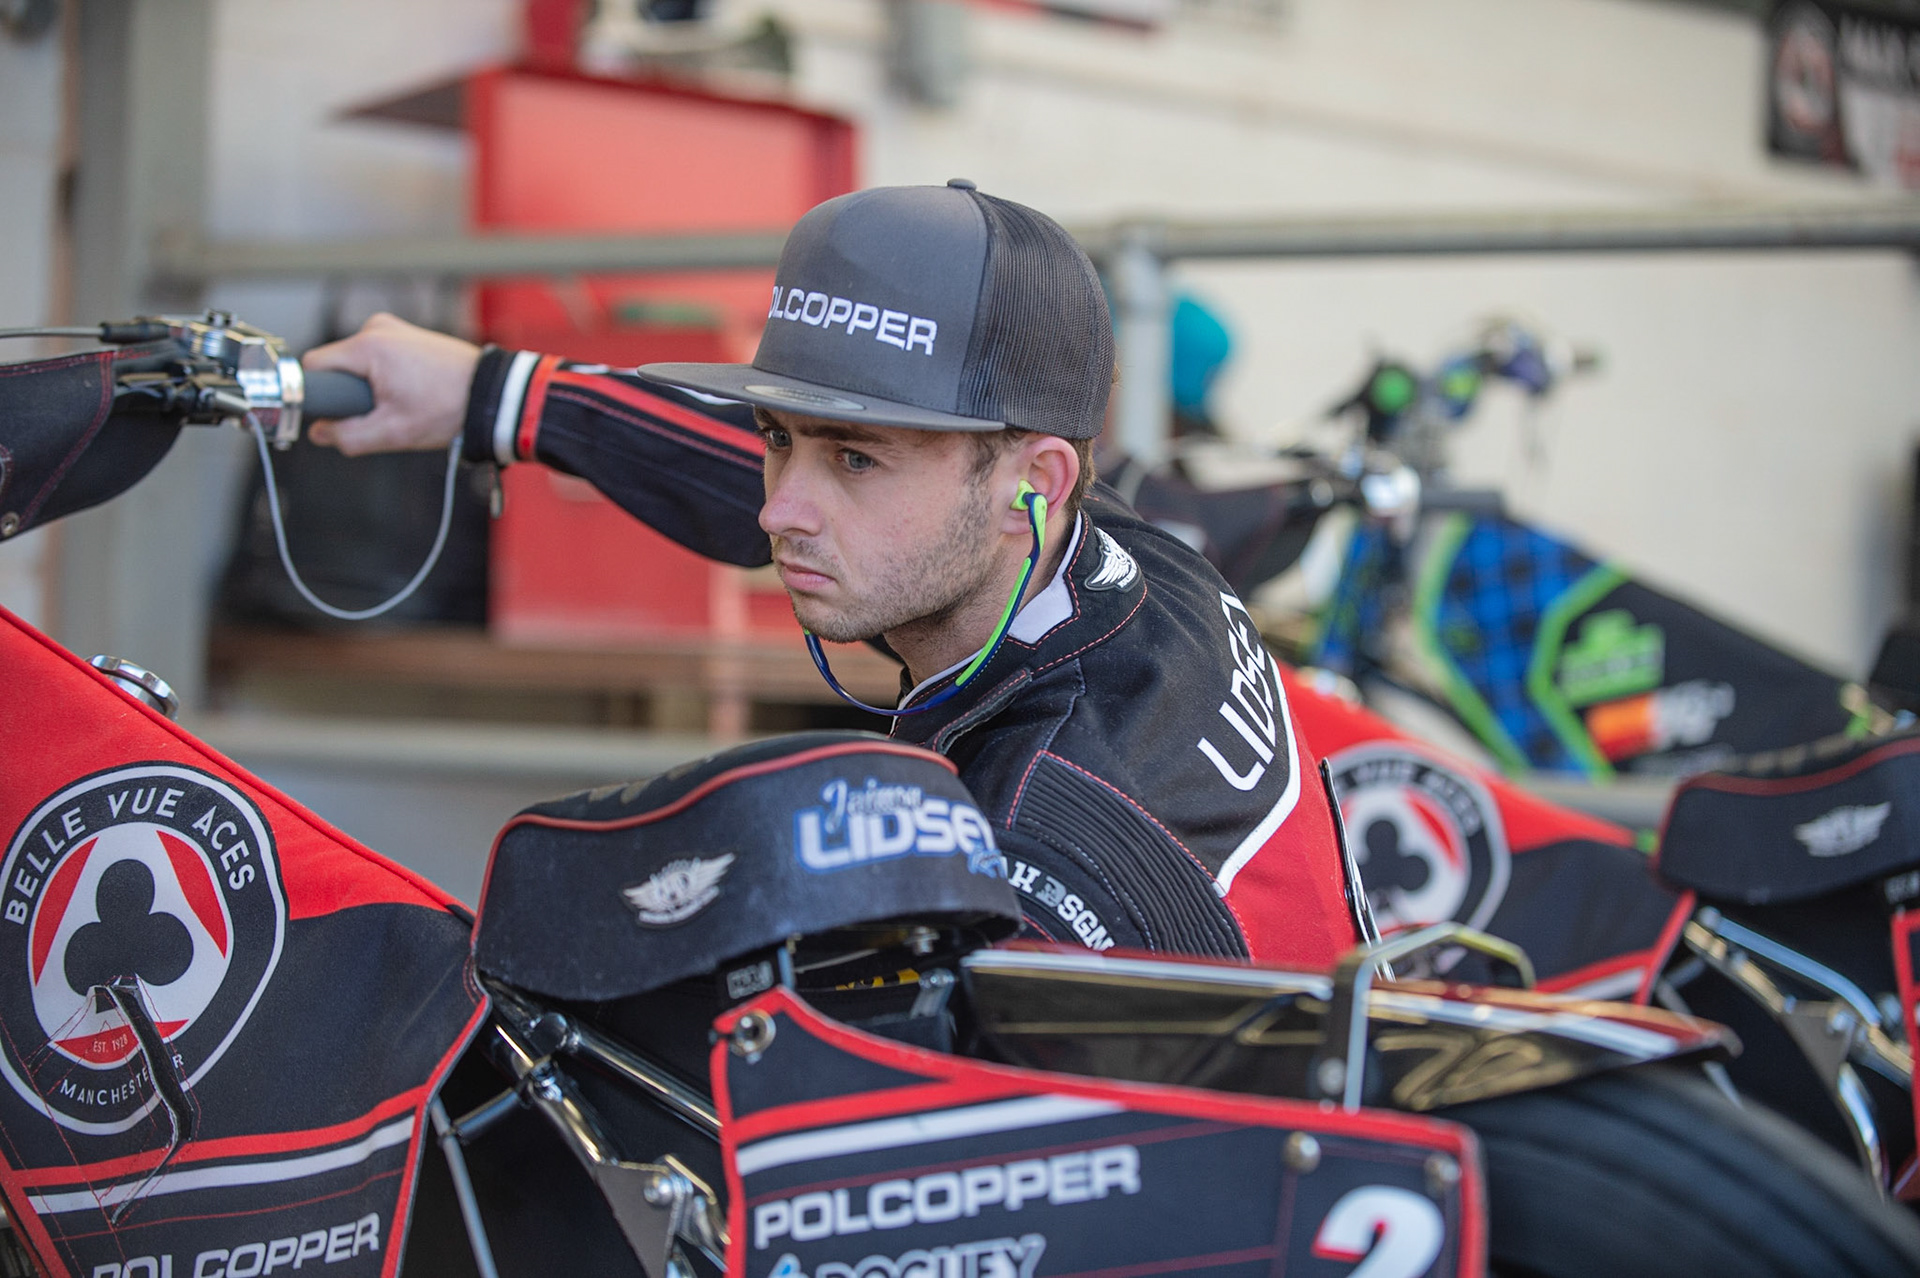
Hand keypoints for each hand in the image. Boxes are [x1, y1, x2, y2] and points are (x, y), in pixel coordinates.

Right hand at [301, 313, 479, 454]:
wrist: (491, 395)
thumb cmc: (450, 408)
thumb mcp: (393, 433)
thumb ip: (348, 436)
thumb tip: (320, 432)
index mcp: (367, 345)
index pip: (313, 366)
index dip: (320, 394)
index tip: (339, 414)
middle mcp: (377, 328)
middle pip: (337, 366)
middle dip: (351, 393)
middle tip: (383, 412)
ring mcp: (393, 328)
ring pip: (357, 364)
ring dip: (371, 387)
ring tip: (404, 402)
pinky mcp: (406, 334)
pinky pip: (377, 358)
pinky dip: (386, 377)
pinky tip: (411, 391)